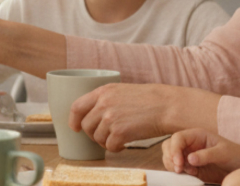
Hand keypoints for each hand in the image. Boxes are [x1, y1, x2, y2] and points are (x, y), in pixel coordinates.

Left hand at [71, 83, 216, 150]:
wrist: (167, 106)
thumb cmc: (149, 99)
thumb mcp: (122, 90)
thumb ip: (106, 99)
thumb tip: (93, 114)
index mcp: (103, 91)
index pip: (76, 107)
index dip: (73, 120)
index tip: (75, 127)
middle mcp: (104, 104)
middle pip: (86, 126)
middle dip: (93, 134)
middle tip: (105, 136)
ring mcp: (110, 118)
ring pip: (97, 138)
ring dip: (105, 141)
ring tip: (117, 139)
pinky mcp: (120, 132)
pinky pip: (109, 146)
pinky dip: (116, 148)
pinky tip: (123, 144)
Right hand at [163, 128, 239, 183]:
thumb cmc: (236, 155)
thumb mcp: (224, 153)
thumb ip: (207, 155)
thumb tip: (189, 158)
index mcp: (196, 135)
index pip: (178, 138)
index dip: (174, 149)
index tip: (179, 162)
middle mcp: (190, 144)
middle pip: (169, 147)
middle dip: (171, 158)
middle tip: (180, 169)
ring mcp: (188, 155)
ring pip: (170, 158)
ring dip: (174, 166)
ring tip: (190, 172)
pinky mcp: (190, 166)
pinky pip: (177, 168)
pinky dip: (180, 173)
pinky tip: (192, 174)